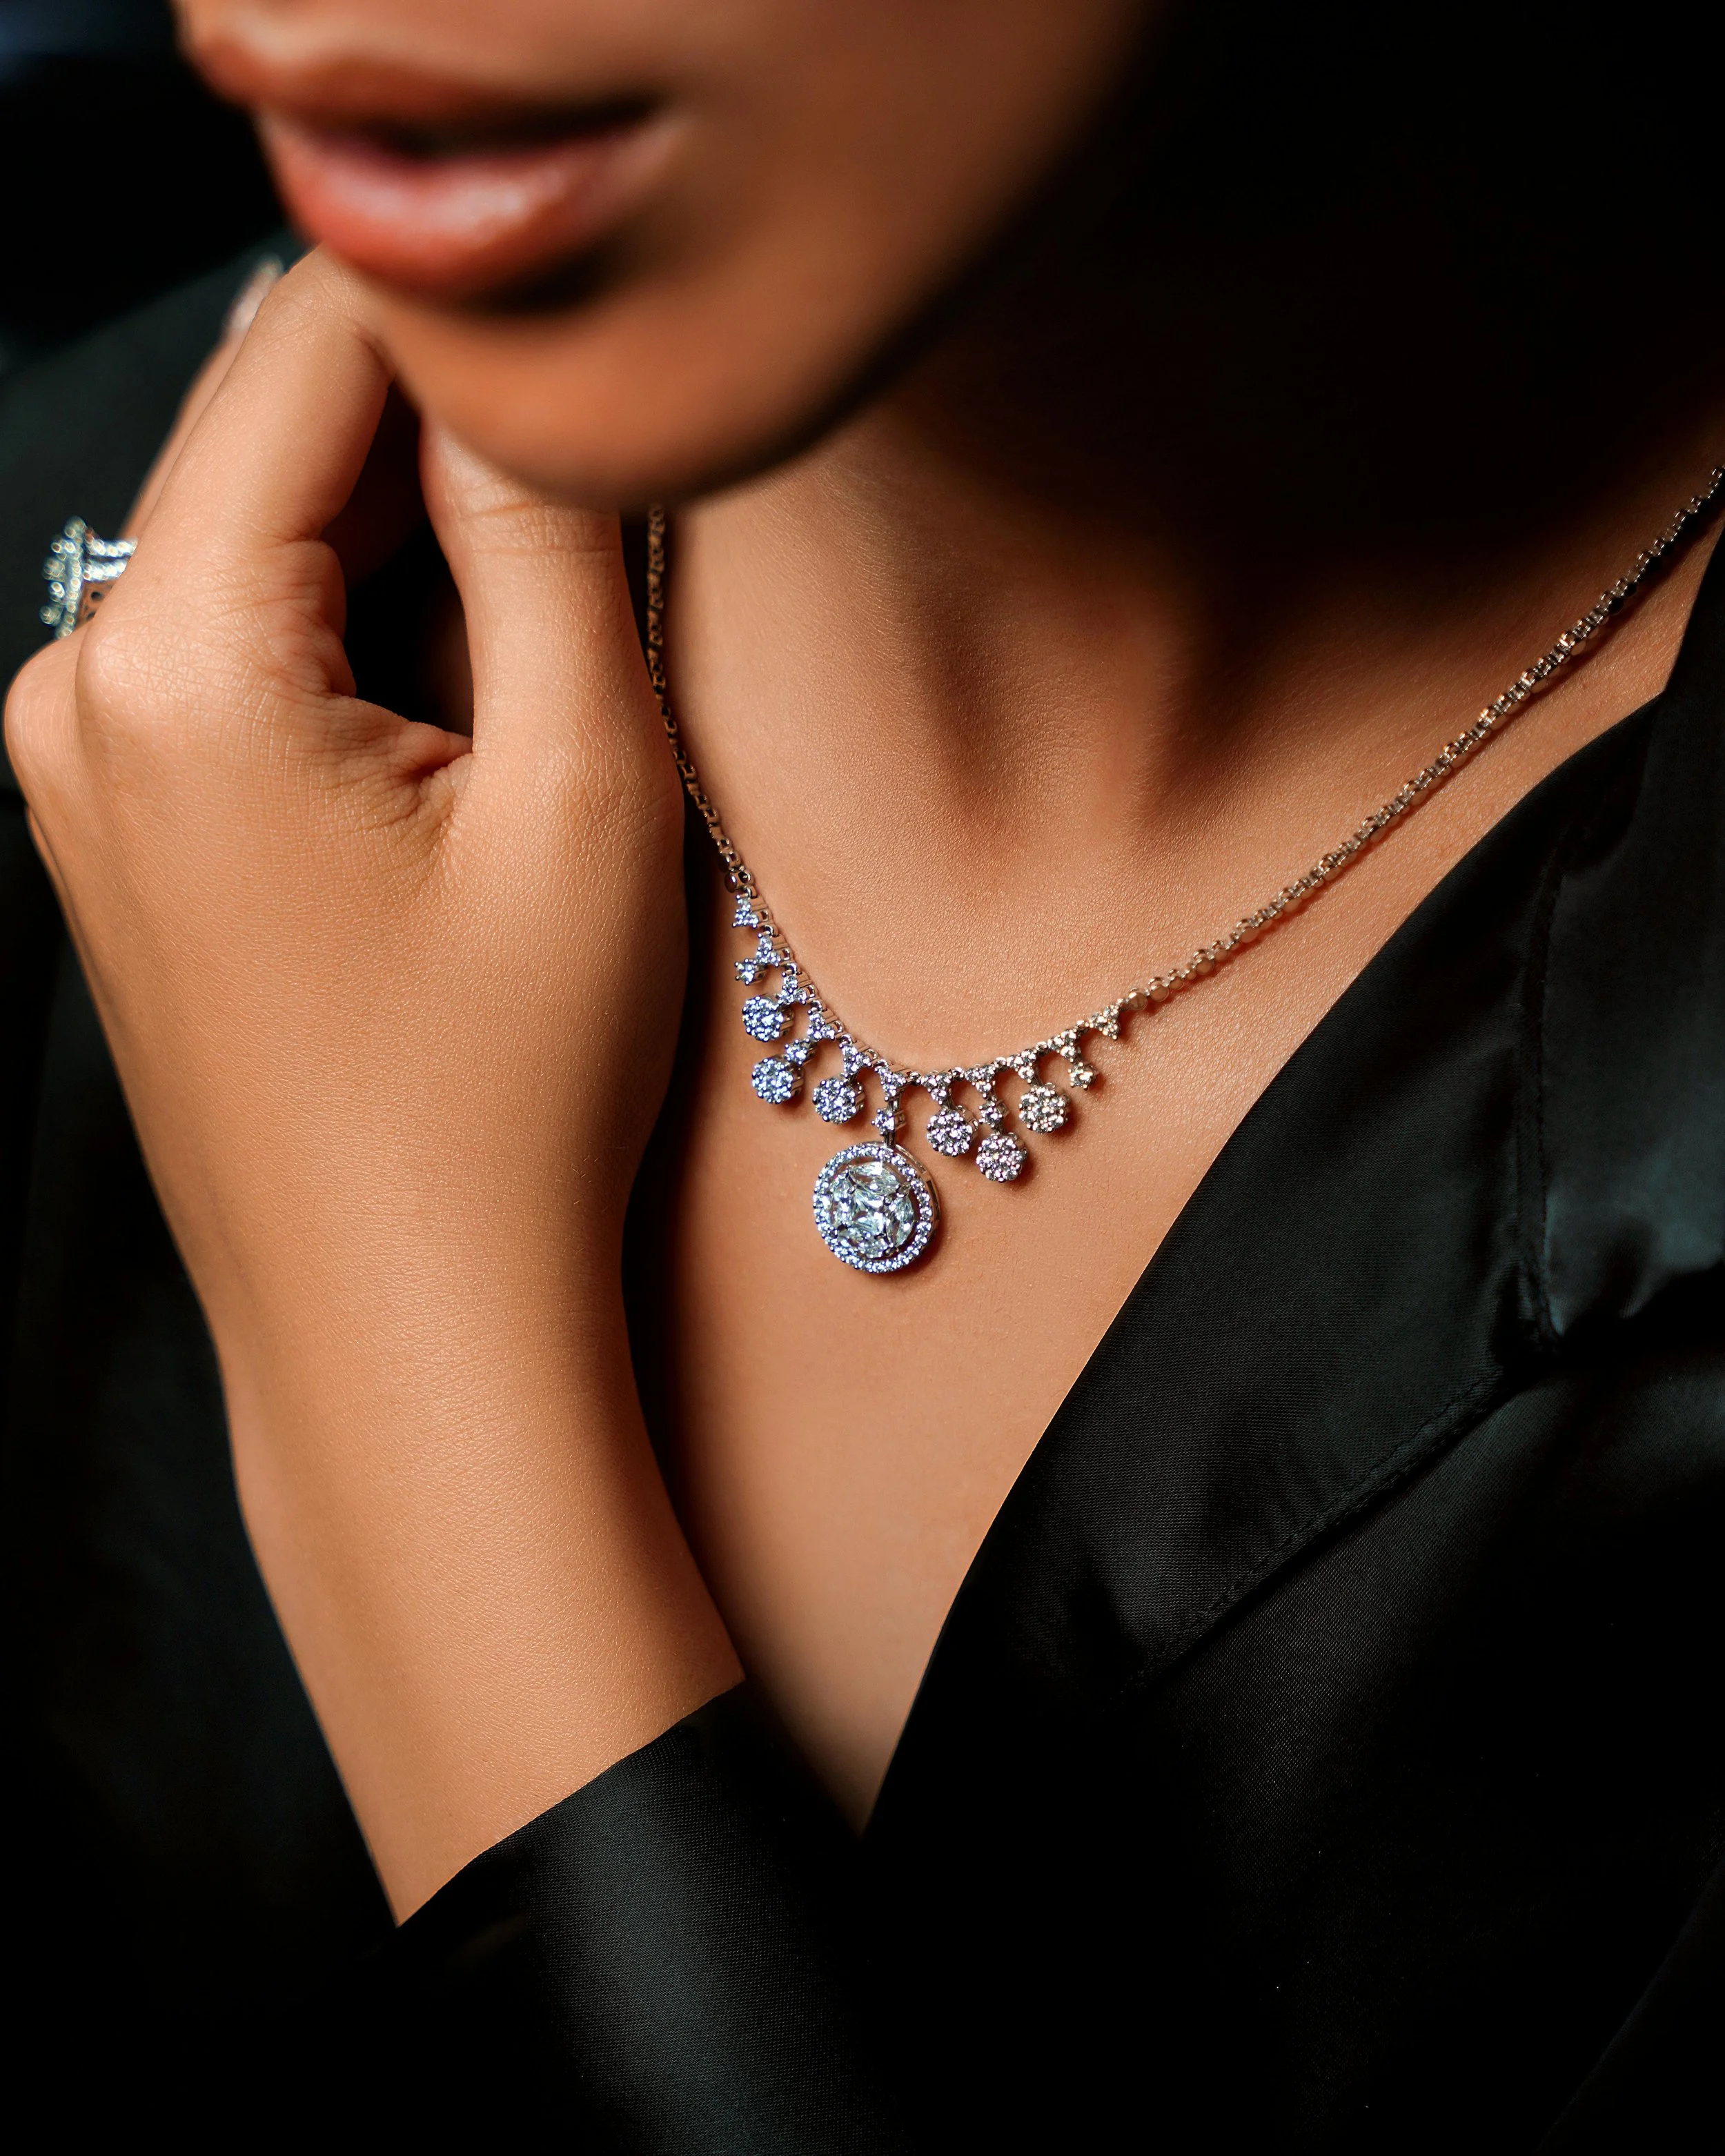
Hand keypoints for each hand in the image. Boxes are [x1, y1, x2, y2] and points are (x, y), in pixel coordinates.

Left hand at [5, 250, 737, 1914]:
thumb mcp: (586, 796)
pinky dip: (357, 657)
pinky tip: (453, 764)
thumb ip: (554, 539)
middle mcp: (75, 691)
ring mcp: (79, 767)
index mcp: (168, 664)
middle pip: (276, 453)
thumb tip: (530, 378)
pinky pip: (241, 659)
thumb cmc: (500, 1110)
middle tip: (592, 555)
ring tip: (527, 709)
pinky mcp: (119, 827)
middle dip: (443, 463)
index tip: (593, 349)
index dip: (467, 325)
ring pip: (267, 555)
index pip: (307, 358)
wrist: (406, 1337)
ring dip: (412, 571)